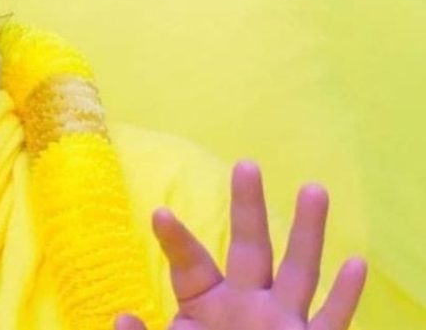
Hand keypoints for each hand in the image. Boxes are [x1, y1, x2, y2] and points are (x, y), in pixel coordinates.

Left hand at [116, 162, 366, 329]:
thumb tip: (122, 318)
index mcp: (206, 304)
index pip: (189, 264)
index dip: (175, 240)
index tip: (159, 213)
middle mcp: (246, 305)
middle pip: (249, 249)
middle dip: (248, 209)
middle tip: (246, 164)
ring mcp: (281, 323)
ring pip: (298, 273)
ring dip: (308, 234)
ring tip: (314, 189)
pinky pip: (331, 320)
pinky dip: (343, 297)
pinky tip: (355, 262)